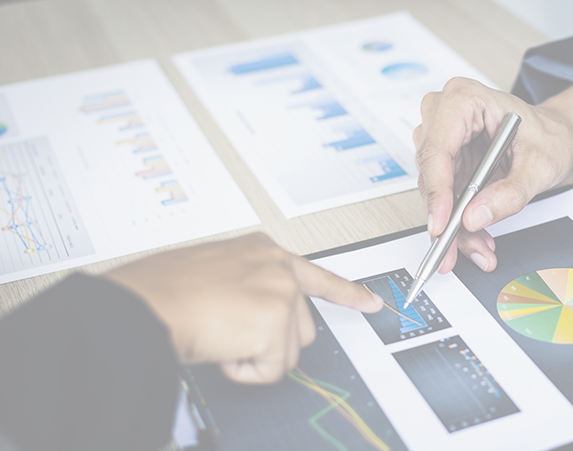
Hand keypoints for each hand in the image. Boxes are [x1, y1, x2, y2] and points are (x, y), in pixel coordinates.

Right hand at [103, 233, 382, 382]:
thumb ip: (244, 285)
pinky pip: (271, 371)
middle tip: (230, 334)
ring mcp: (280, 292)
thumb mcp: (211, 273)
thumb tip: (250, 315)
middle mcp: (277, 266)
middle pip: (301, 326)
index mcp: (260, 251)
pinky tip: (220, 348)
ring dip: (254, 355)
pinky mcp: (276, 322)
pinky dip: (244, 371)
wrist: (140, 306)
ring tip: (218, 336)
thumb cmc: (159, 291)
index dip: (346, 292)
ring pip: (288, 351)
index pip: (316, 274)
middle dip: (271, 341)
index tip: (370, 301)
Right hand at [414, 78, 572, 272]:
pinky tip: (474, 237)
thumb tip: (475, 217)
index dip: (436, 192)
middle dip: (445, 218)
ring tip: (478, 246)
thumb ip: (510, 193)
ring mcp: (442, 137)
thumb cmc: (549, 134)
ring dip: (452, 224)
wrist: (556, 134)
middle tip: (455, 250)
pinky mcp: (446, 159)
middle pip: (431, 174)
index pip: (437, 150)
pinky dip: (457, 220)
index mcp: (465, 99)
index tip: (441, 225)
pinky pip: (443, 195)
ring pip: (434, 191)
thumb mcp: (540, 164)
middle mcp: (445, 114)